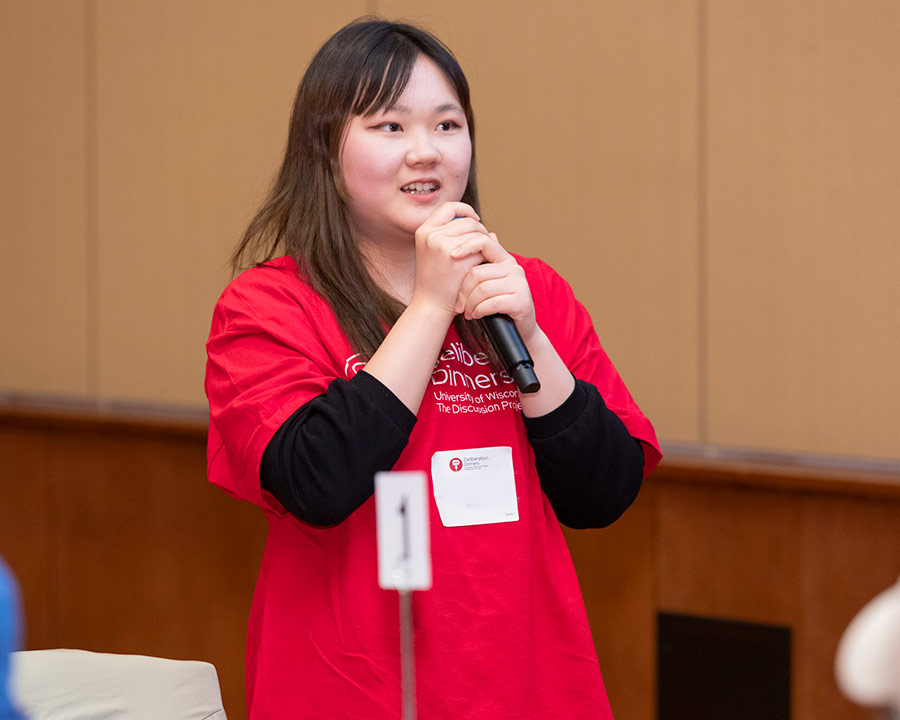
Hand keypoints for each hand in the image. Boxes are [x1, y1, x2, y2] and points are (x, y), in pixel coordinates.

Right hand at [411, 202, 490, 317]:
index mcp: (423, 231)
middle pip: (467, 220)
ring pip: (476, 232)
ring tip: (483, 256)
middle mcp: (430, 235)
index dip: (465, 210)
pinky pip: (480, 247)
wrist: (431, 305)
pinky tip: (482, 266)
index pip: (449, 207)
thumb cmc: (437, 281)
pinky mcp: (455, 257)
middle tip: (484, 245)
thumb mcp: (436, 253)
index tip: (475, 220)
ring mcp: (442, 245)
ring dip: (485, 243)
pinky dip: (485, 255)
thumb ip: (455, 237)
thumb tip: (487, 228)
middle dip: (480, 230)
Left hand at [454, 231, 537, 341]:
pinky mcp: (521, 301)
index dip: (466, 246)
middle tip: (459, 306)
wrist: (520, 329)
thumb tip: (482, 238)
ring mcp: (520, 284)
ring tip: (467, 312)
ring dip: (470, 304)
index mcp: (505, 260)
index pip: (485, 243)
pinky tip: (476, 315)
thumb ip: (484, 264)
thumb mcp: (491, 282)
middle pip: (477, 273)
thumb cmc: (502, 305)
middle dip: (463, 292)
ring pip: (482, 289)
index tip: (451, 255)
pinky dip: (479, 311)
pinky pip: (492, 303)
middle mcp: (514, 269)